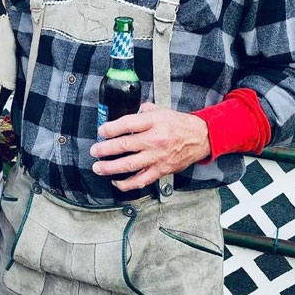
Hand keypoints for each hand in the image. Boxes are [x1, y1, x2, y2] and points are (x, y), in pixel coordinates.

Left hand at [89, 102, 210, 192]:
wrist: (200, 138)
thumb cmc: (179, 124)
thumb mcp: (161, 110)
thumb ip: (143, 111)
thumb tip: (128, 112)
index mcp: (155, 122)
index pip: (128, 124)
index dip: (111, 128)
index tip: (101, 131)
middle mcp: (155, 140)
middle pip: (125, 145)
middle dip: (105, 149)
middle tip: (94, 151)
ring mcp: (157, 157)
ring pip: (130, 165)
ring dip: (111, 167)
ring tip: (98, 167)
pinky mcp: (160, 170)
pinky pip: (141, 180)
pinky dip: (127, 184)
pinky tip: (116, 181)